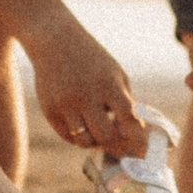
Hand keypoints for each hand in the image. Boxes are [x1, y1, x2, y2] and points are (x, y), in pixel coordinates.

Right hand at [30, 34, 142, 156]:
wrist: (55, 41)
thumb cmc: (92, 59)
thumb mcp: (115, 73)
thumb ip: (124, 100)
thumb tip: (133, 132)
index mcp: (108, 84)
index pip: (128, 118)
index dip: (138, 139)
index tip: (143, 152)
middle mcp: (86, 95)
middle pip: (106, 136)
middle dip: (117, 148)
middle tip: (122, 150)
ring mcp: (65, 104)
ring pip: (85, 141)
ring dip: (96, 143)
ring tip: (101, 135)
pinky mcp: (49, 109)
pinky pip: (68, 136)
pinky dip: (79, 137)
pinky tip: (84, 128)